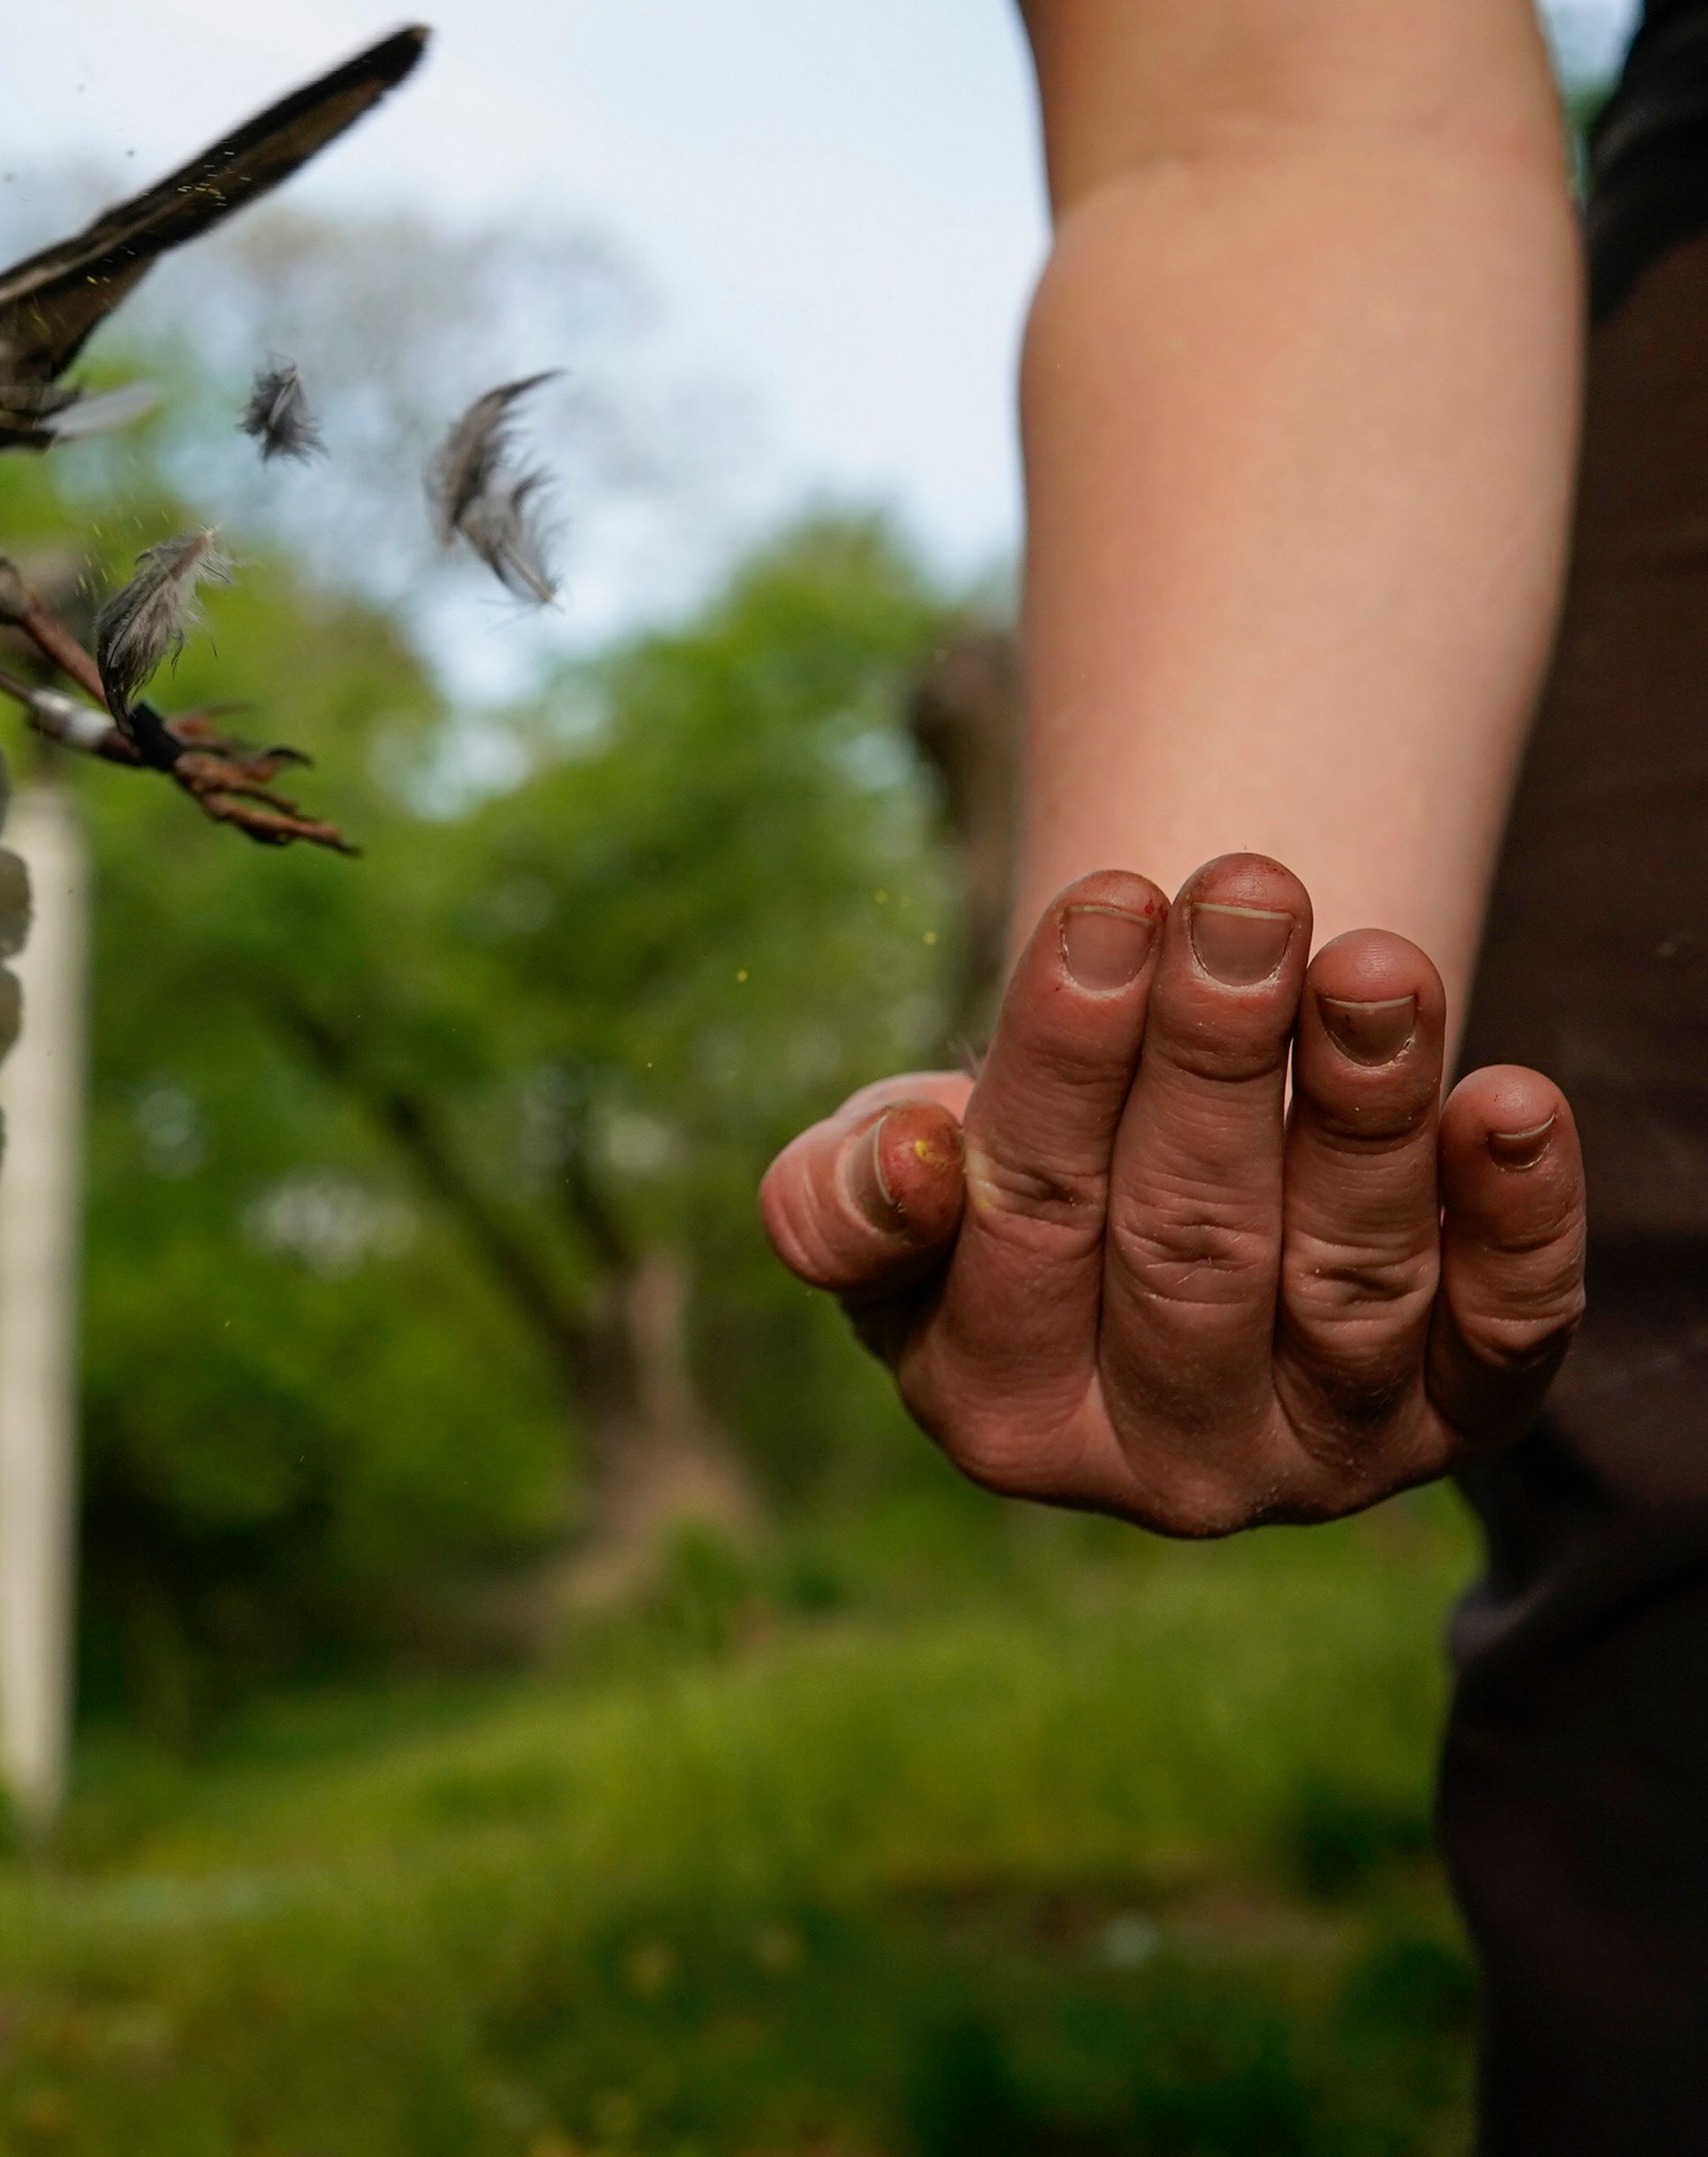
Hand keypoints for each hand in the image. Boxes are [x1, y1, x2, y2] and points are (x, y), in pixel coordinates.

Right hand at [759, 854, 1584, 1534]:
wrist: (1153, 1220)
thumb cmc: (1001, 1179)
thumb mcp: (879, 1180)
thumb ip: (841, 1198)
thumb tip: (912, 1160)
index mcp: (996, 1415)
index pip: (1029, 1220)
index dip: (1066, 1059)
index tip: (1108, 900)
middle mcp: (1161, 1472)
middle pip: (1191, 1247)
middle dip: (1219, 1055)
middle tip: (1248, 892)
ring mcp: (1319, 1456)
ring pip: (1350, 1282)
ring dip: (1368, 1111)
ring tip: (1373, 960)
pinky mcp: (1460, 1425)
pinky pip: (1508, 1335)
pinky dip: (1520, 1221)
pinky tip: (1508, 1101)